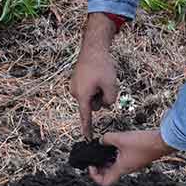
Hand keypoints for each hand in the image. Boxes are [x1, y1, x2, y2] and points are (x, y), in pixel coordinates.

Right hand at [71, 14, 120, 137]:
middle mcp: (76, 92)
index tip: (87, 138)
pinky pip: (89, 88)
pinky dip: (95, 84)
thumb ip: (110, 100)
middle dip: (100, 97)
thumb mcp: (111, 85)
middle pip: (93, 104)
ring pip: (92, 96)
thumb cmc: (101, 66)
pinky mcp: (77, 80)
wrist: (93, 47)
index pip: (85, 116)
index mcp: (83, 95)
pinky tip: (96, 73)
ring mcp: (75, 86)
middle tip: (104, 81)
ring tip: (100, 76)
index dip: (87, 128)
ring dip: (98, 90)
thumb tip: (105, 104)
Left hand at [88, 129, 173, 185]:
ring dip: (108, 160)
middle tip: (96, 157)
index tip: (92, 165)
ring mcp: (133, 164)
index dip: (95, 176)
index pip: (105, 182)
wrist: (163, 141)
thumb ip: (107, 139)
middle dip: (100, 167)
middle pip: (109, 175)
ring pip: (116, 167)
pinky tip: (116, 144)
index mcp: (122, 169)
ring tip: (104, 149)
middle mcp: (127, 169)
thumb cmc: (145, 144)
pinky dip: (117, 155)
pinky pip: (124, 160)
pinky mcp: (138, 157)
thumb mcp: (121, 138)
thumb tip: (101, 140)